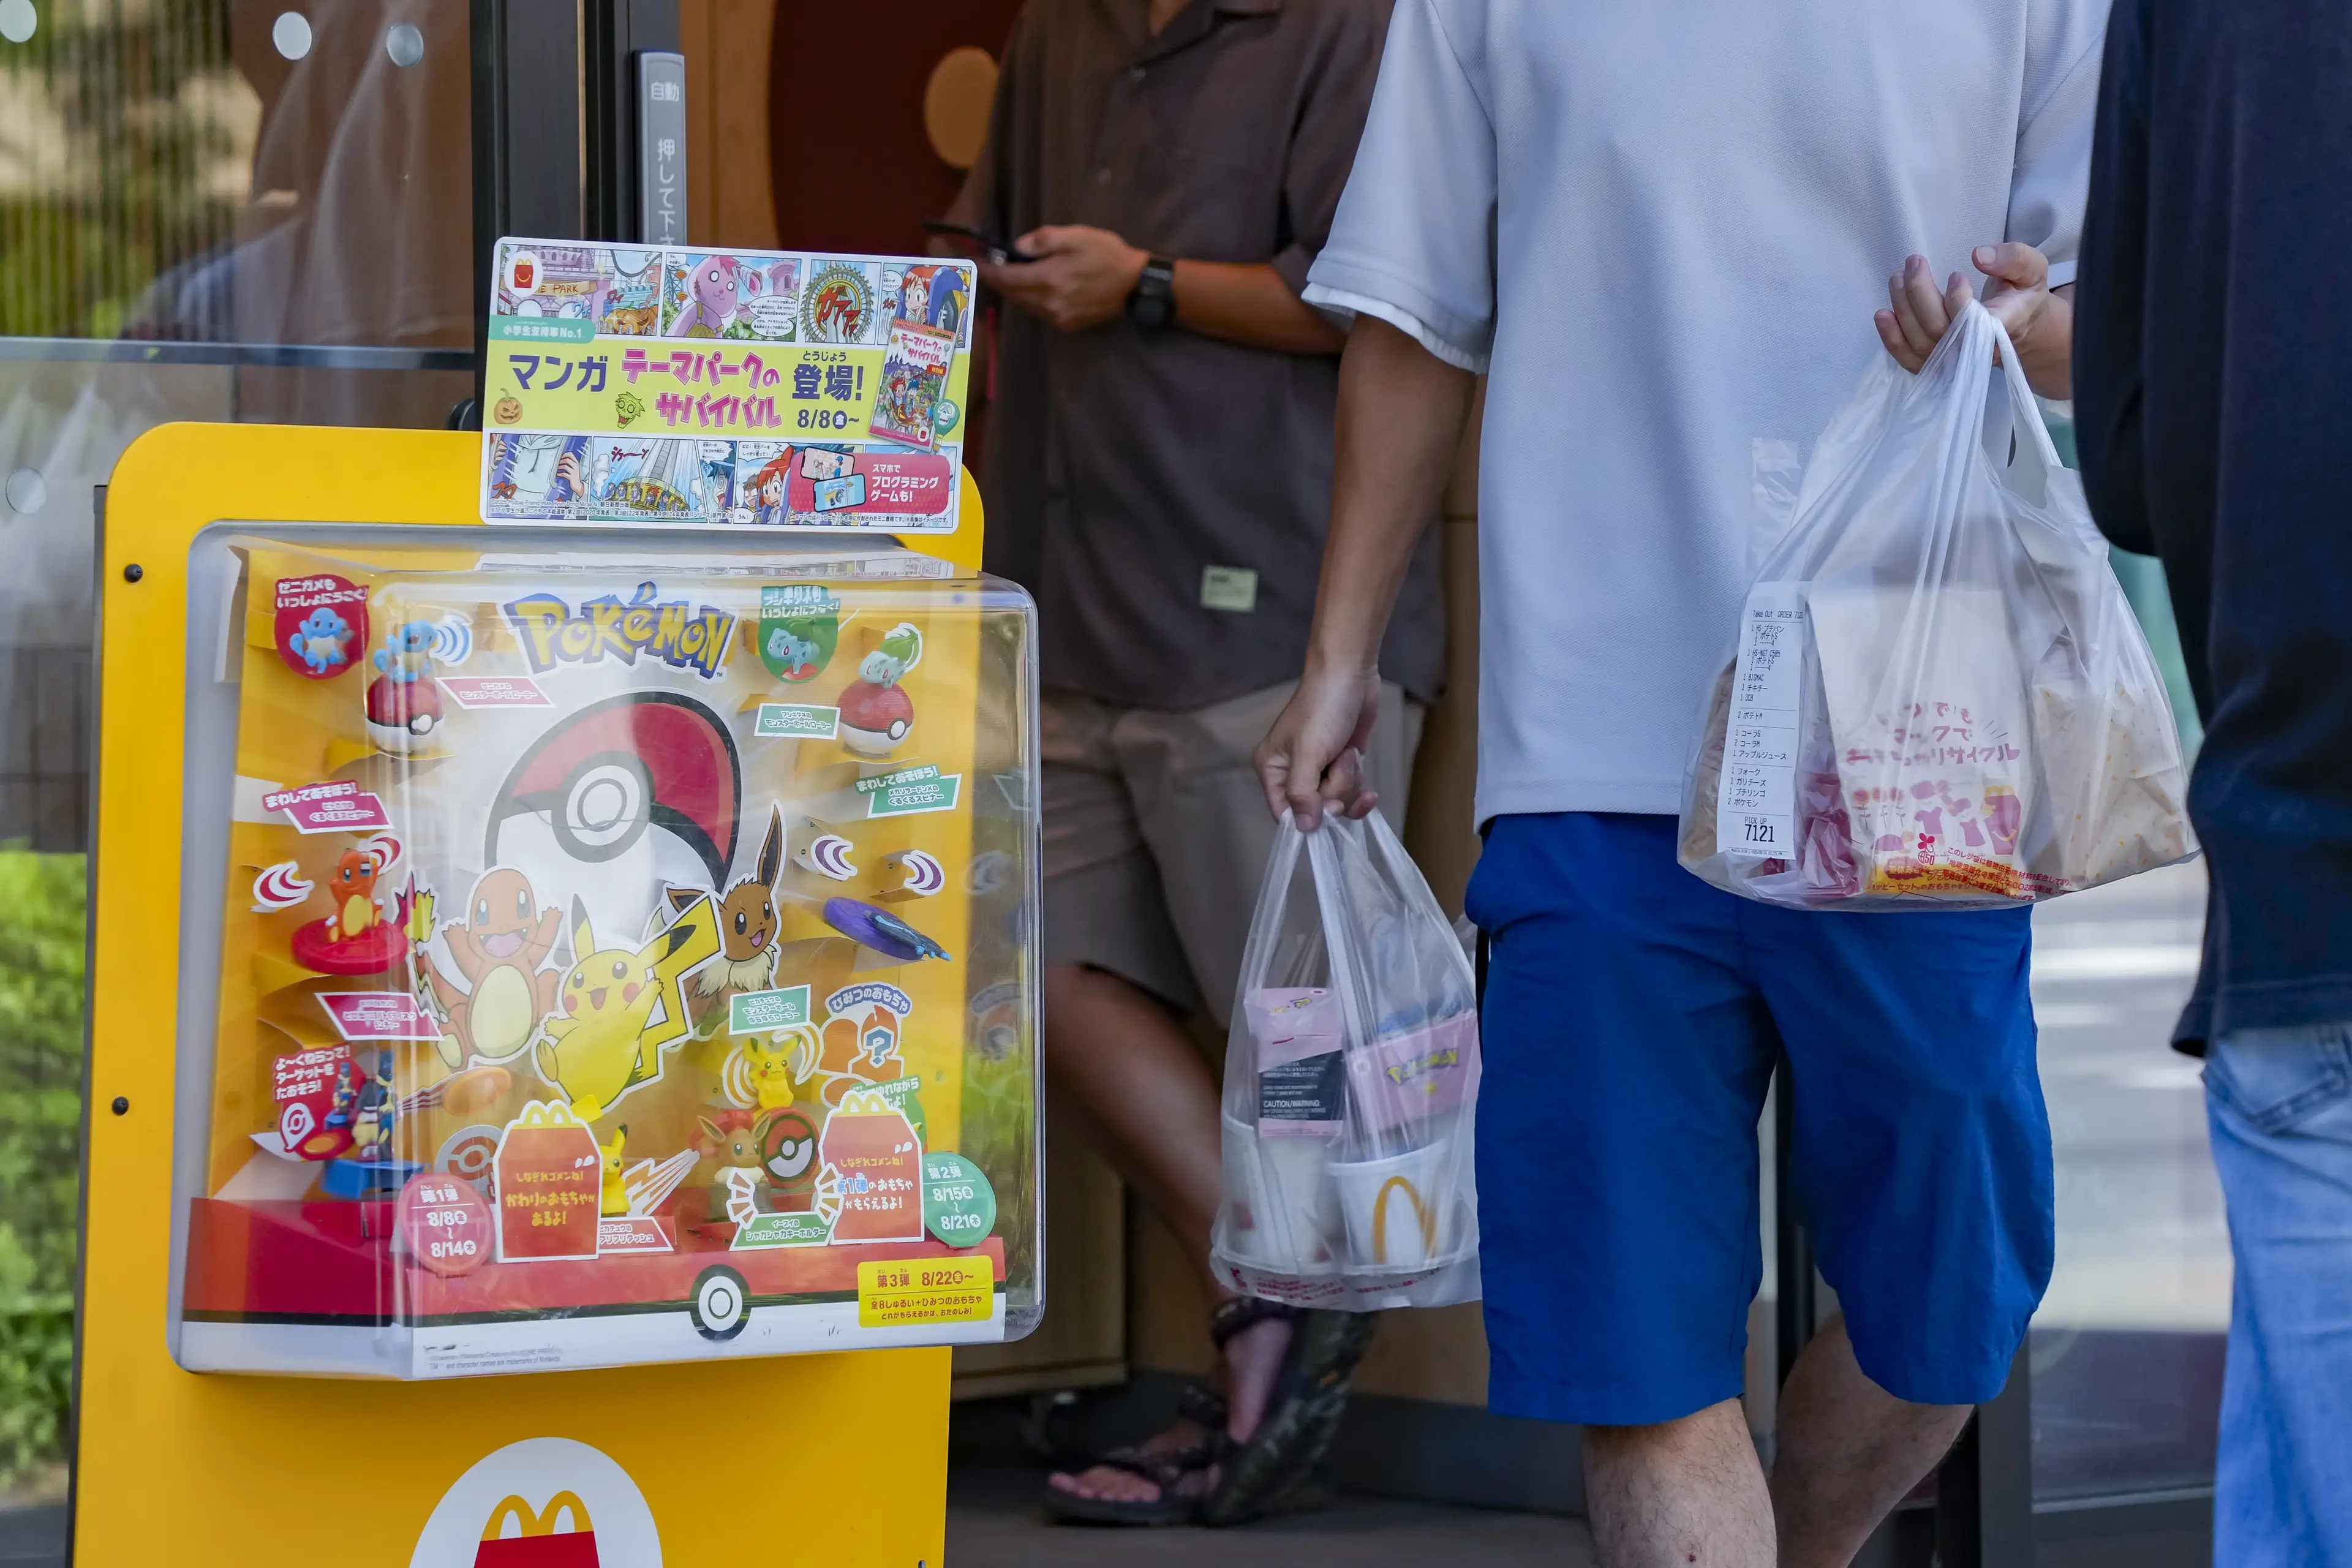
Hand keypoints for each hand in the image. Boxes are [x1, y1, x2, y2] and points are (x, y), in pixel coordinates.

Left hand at [980, 225, 1148, 332]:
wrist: (1135, 285)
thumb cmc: (1107, 255)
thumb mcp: (1075, 236)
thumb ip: (1042, 240)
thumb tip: (1018, 248)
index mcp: (1047, 279)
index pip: (1006, 277)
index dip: (987, 270)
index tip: (973, 261)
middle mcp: (1048, 304)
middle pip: (1011, 294)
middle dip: (996, 281)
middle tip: (985, 267)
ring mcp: (1058, 317)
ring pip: (1024, 305)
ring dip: (1012, 292)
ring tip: (1005, 276)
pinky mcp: (1068, 325)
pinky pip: (1039, 313)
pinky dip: (1029, 300)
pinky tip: (1030, 289)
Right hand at [1254, 662, 1382, 829]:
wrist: (1350, 673)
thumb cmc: (1322, 709)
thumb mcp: (1308, 754)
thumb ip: (1303, 794)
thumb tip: (1305, 830)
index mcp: (1273, 770)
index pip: (1284, 814)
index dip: (1308, 818)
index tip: (1328, 808)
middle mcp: (1293, 773)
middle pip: (1315, 810)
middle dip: (1334, 789)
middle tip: (1337, 762)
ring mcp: (1319, 769)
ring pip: (1337, 800)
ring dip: (1348, 778)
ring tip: (1347, 750)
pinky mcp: (1341, 763)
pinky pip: (1351, 789)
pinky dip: (1358, 777)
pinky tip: (1359, 757)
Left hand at [1875, 243, 2073, 397]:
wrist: (2019, 329)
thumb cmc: (2021, 296)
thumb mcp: (2032, 270)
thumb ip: (2013, 259)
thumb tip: (1979, 256)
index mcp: (2005, 326)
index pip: (1976, 323)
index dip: (1959, 302)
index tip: (1955, 275)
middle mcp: (1976, 350)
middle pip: (1940, 329)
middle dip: (1920, 293)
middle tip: (1913, 262)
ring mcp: (1954, 362)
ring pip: (1921, 343)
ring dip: (1902, 308)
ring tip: (1896, 277)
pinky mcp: (1937, 366)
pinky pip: (1910, 360)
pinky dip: (1892, 339)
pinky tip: (1882, 315)